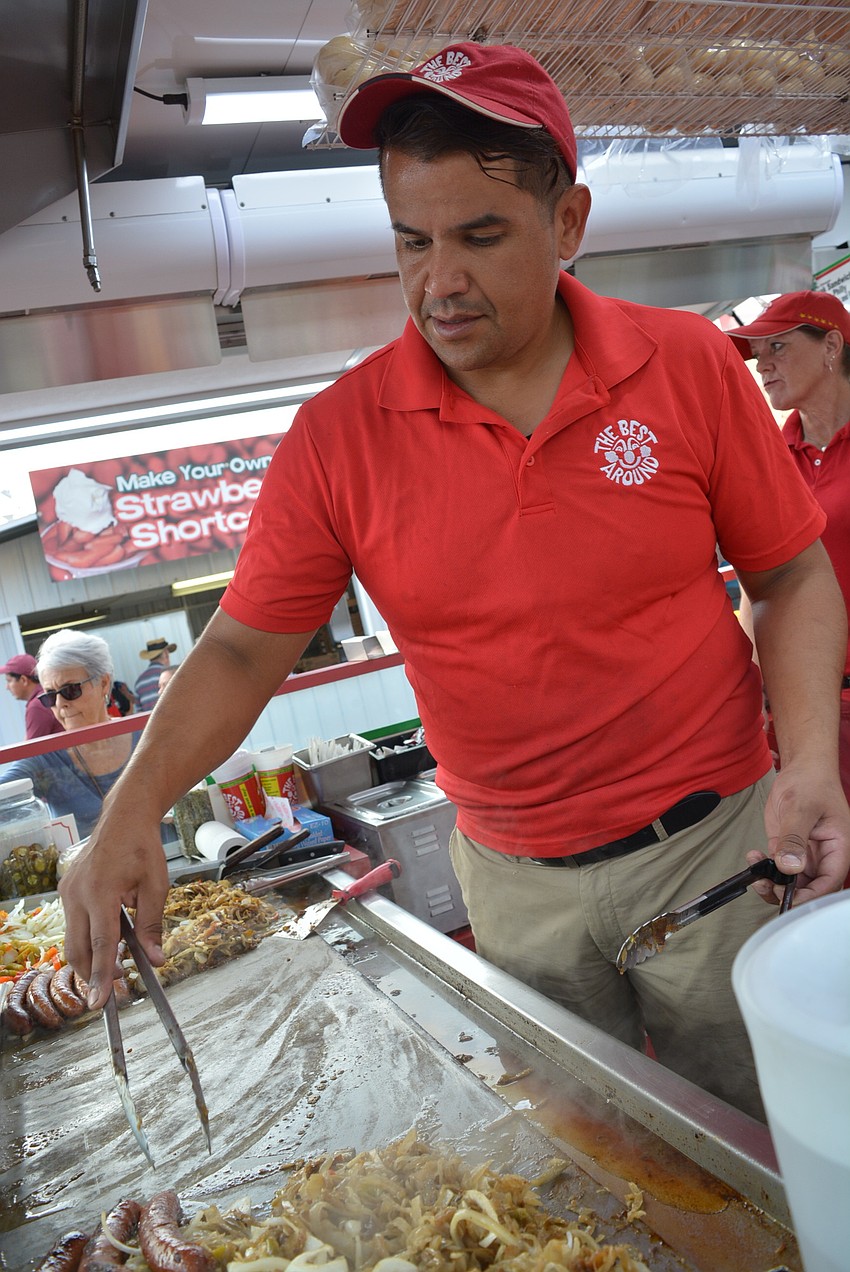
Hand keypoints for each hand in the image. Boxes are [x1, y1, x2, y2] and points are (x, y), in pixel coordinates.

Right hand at [58, 807, 169, 1010]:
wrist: (124, 818)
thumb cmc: (143, 849)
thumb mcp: (157, 886)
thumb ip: (153, 925)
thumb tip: (156, 961)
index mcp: (102, 892)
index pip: (101, 944)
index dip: (102, 976)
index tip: (99, 1003)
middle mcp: (77, 894)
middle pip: (79, 949)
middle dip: (93, 974)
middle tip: (114, 989)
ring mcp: (68, 891)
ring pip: (72, 939)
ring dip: (90, 957)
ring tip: (115, 965)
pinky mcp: (67, 890)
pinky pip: (73, 923)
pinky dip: (87, 937)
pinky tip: (107, 937)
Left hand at [747, 762, 849, 907]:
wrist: (802, 769)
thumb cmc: (812, 782)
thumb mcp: (802, 808)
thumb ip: (795, 838)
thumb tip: (790, 866)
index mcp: (838, 848)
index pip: (829, 882)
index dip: (810, 895)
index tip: (788, 897)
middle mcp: (823, 856)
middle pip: (810, 888)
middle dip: (787, 893)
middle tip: (766, 884)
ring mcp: (804, 854)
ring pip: (792, 882)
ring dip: (772, 883)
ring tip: (756, 874)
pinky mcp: (787, 848)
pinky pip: (777, 867)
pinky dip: (763, 868)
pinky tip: (753, 857)